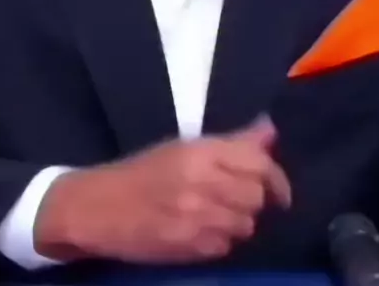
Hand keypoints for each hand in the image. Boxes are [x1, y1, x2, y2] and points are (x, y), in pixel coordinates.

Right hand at [34, 117, 290, 263]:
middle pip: (255, 197)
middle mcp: (202, 183)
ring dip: (238, 221)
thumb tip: (269, 131)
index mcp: (200, 152)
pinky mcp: (188, 248)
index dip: (275, 177)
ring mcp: (195, 218)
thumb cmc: (143, 171)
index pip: (257, 164)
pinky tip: (202, 229)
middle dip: (253, 199)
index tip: (278, 190)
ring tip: (216, 212)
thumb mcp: (184, 147)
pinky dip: (221, 240)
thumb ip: (231, 143)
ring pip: (244, 225)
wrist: (100, 207)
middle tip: (235, 196)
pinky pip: (225, 246)